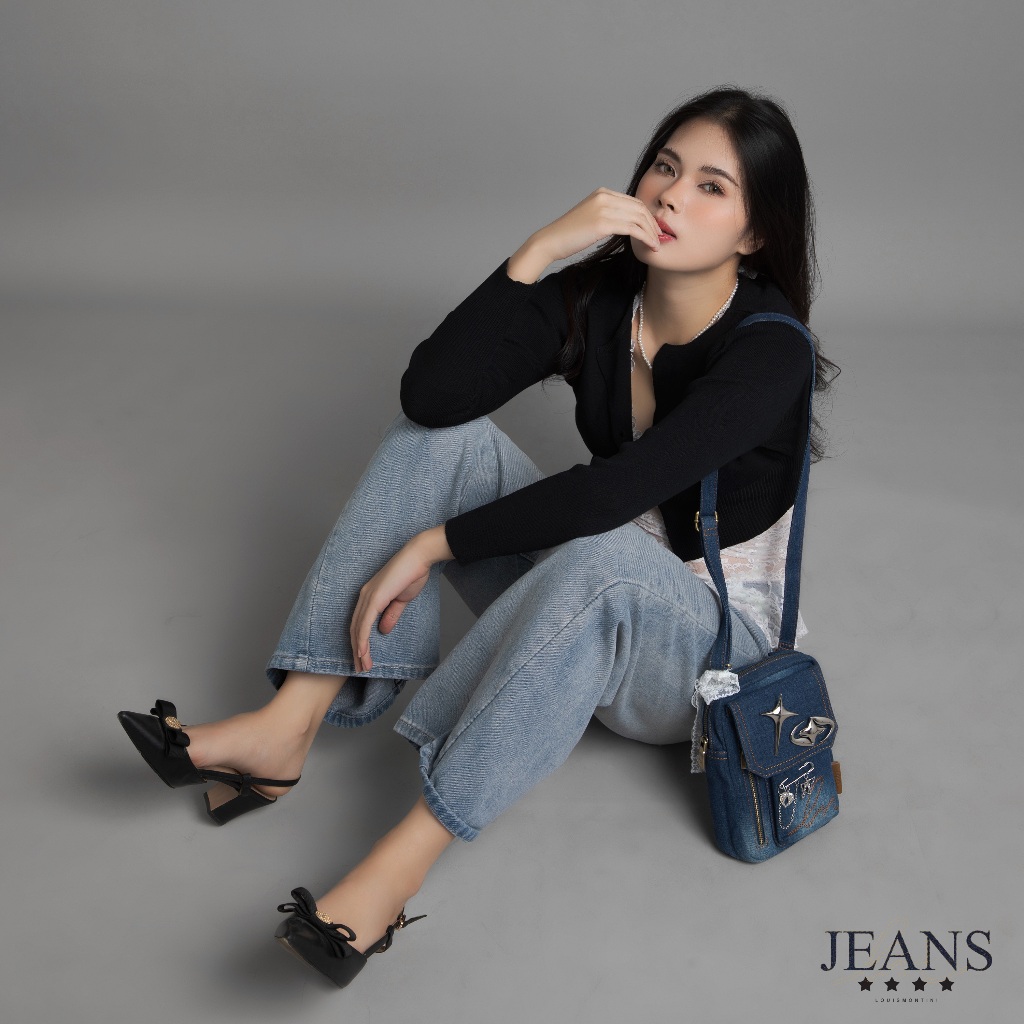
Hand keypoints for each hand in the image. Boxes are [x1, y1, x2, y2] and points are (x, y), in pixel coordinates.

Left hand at [349, 526, 452, 671]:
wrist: (418, 557)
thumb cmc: (412, 574)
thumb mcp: (401, 600)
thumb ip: (391, 614)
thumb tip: (383, 630)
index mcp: (370, 596)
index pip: (359, 623)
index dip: (360, 642)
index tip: (363, 658)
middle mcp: (364, 596)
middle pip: (354, 628)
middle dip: (356, 650)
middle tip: (360, 668)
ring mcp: (368, 596)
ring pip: (357, 629)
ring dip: (359, 650)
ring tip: (363, 667)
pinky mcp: (374, 598)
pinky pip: (364, 623)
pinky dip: (362, 640)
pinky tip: (363, 653)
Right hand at [508, 188, 661, 282]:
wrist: (550, 241)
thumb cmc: (568, 236)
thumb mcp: (590, 219)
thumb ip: (607, 216)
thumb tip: (625, 225)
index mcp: (602, 193)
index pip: (633, 201)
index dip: (647, 216)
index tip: (653, 230)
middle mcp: (604, 197)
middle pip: (639, 207)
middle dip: (653, 223)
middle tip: (660, 238)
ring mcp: (603, 208)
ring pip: (639, 217)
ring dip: (652, 232)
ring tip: (657, 244)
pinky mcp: (602, 223)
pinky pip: (632, 228)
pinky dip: (645, 237)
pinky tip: (650, 246)